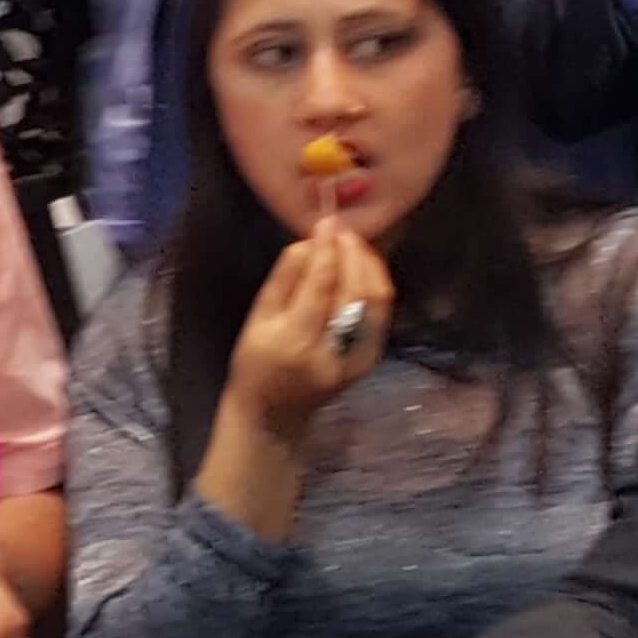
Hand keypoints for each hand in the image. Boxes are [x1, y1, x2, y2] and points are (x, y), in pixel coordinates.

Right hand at [221, 217, 392, 441]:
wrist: (274, 414)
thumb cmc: (256, 363)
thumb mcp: (257, 319)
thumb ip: (284, 279)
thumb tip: (310, 241)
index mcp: (295, 343)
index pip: (320, 286)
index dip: (327, 249)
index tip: (326, 222)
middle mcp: (331, 353)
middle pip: (356, 292)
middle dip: (352, 253)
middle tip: (342, 230)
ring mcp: (355, 361)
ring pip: (377, 303)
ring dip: (370, 266)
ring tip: (353, 245)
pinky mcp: (369, 362)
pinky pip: (381, 315)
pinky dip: (376, 286)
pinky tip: (363, 270)